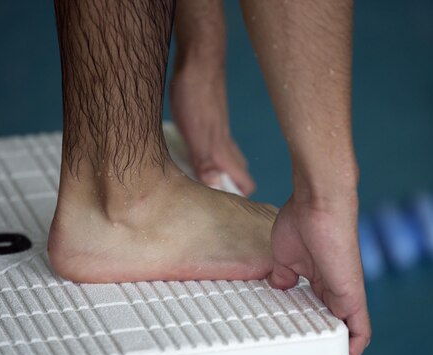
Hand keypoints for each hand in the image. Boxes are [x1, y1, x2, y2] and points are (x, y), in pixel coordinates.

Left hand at [170, 62, 255, 194]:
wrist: (197, 63)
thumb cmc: (195, 96)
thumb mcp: (196, 134)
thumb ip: (206, 162)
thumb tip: (215, 187)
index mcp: (224, 153)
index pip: (245, 184)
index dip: (241, 199)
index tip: (227, 214)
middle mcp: (225, 145)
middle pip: (237, 174)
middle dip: (229, 190)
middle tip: (210, 203)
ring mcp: (218, 132)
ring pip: (225, 160)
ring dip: (216, 174)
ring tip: (197, 185)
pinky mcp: (209, 122)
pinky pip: (212, 147)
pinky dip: (205, 158)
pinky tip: (187, 156)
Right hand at [268, 195, 370, 354]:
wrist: (319, 203)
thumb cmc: (303, 220)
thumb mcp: (285, 255)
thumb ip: (285, 275)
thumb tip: (279, 287)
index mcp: (320, 277)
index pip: (321, 308)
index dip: (313, 323)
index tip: (298, 335)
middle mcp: (335, 287)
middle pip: (334, 323)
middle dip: (323, 341)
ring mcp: (346, 292)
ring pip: (347, 331)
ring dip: (336, 348)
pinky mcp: (353, 296)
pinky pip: (360, 331)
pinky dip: (353, 348)